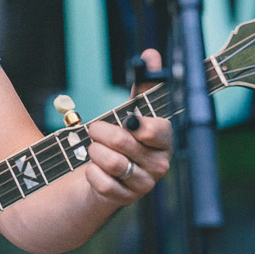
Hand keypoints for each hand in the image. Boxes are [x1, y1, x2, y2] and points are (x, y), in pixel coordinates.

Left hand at [84, 48, 172, 205]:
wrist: (107, 171)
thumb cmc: (123, 136)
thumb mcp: (132, 109)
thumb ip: (144, 84)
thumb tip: (150, 55)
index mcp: (164, 140)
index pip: (158, 130)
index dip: (138, 124)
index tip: (125, 119)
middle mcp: (159, 164)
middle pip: (124, 142)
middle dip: (100, 131)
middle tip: (94, 129)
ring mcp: (143, 184)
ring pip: (111, 162)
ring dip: (94, 152)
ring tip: (94, 148)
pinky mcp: (124, 198)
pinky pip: (101, 182)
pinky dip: (90, 172)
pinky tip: (93, 168)